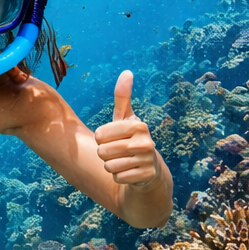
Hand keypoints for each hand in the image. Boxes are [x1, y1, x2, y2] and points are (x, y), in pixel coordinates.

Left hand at [94, 71, 159, 188]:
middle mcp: (146, 142)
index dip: (101, 139)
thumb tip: (127, 72)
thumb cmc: (130, 139)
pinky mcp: (146, 177)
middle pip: (103, 152)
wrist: (148, 169)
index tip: (113, 138)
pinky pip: (118, 177)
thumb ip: (123, 97)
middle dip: (105, 154)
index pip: (100, 135)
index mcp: (138, 125)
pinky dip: (119, 177)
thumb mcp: (125, 119)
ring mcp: (147, 160)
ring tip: (124, 161)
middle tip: (118, 152)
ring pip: (109, 166)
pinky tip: (129, 172)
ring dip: (111, 166)